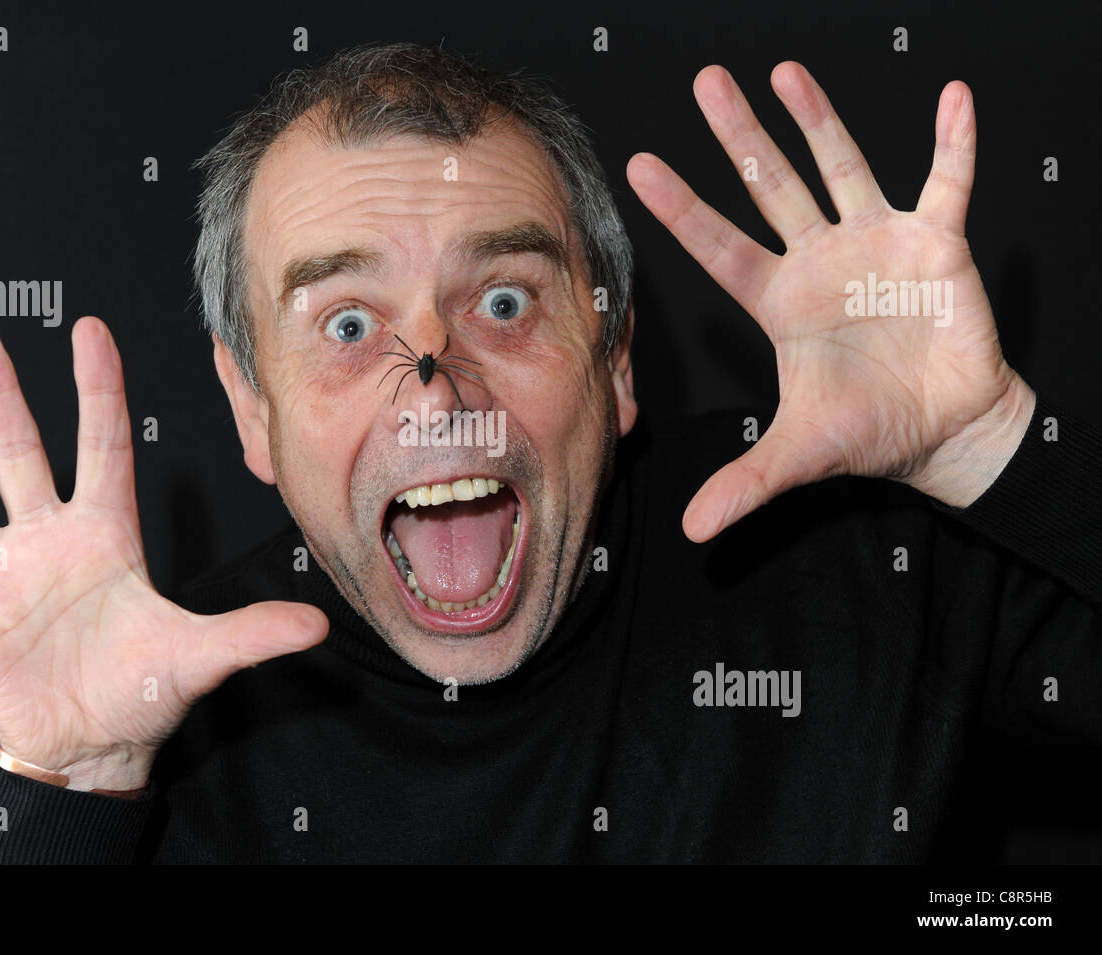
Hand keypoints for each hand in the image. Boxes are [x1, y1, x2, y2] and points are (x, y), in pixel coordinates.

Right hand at [0, 317, 326, 789]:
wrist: (95, 742)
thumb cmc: (145, 688)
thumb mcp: (199, 656)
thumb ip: (252, 633)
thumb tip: (319, 624)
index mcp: (104, 535)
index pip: (102, 445)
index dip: (97, 389)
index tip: (90, 330)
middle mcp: (46, 539)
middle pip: (17, 450)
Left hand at [627, 62, 1035, 541]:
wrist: (943, 432)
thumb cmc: (870, 433)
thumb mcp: (799, 455)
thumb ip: (746, 483)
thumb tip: (694, 532)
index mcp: (779, 300)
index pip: (718, 245)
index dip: (681, 207)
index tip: (640, 165)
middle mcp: (818, 260)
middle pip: (769, 184)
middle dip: (740, 134)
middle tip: (707, 82)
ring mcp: (874, 244)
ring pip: (841, 166)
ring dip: (818, 119)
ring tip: (788, 72)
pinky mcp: (935, 243)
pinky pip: (947, 182)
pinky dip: (954, 143)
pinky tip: (954, 98)